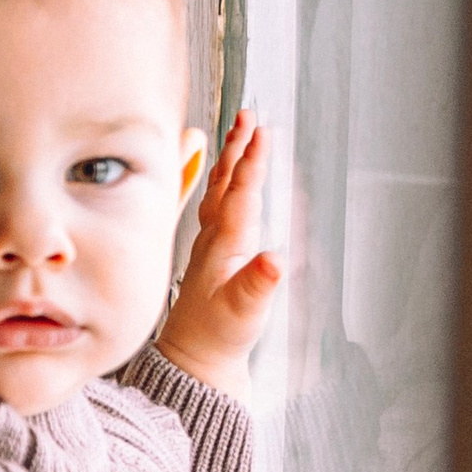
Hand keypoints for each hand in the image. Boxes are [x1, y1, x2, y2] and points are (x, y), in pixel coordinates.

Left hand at [157, 109, 279, 393]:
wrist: (194, 358)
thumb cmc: (220, 336)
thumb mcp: (244, 313)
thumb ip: (259, 286)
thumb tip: (277, 260)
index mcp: (225, 245)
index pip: (241, 194)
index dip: (253, 161)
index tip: (262, 129)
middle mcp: (214, 238)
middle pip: (228, 182)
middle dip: (239, 147)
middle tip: (249, 113)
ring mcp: (211, 243)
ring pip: (221, 190)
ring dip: (231, 159)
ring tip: (239, 130)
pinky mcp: (212, 252)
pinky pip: (219, 205)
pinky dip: (225, 182)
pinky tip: (227, 175)